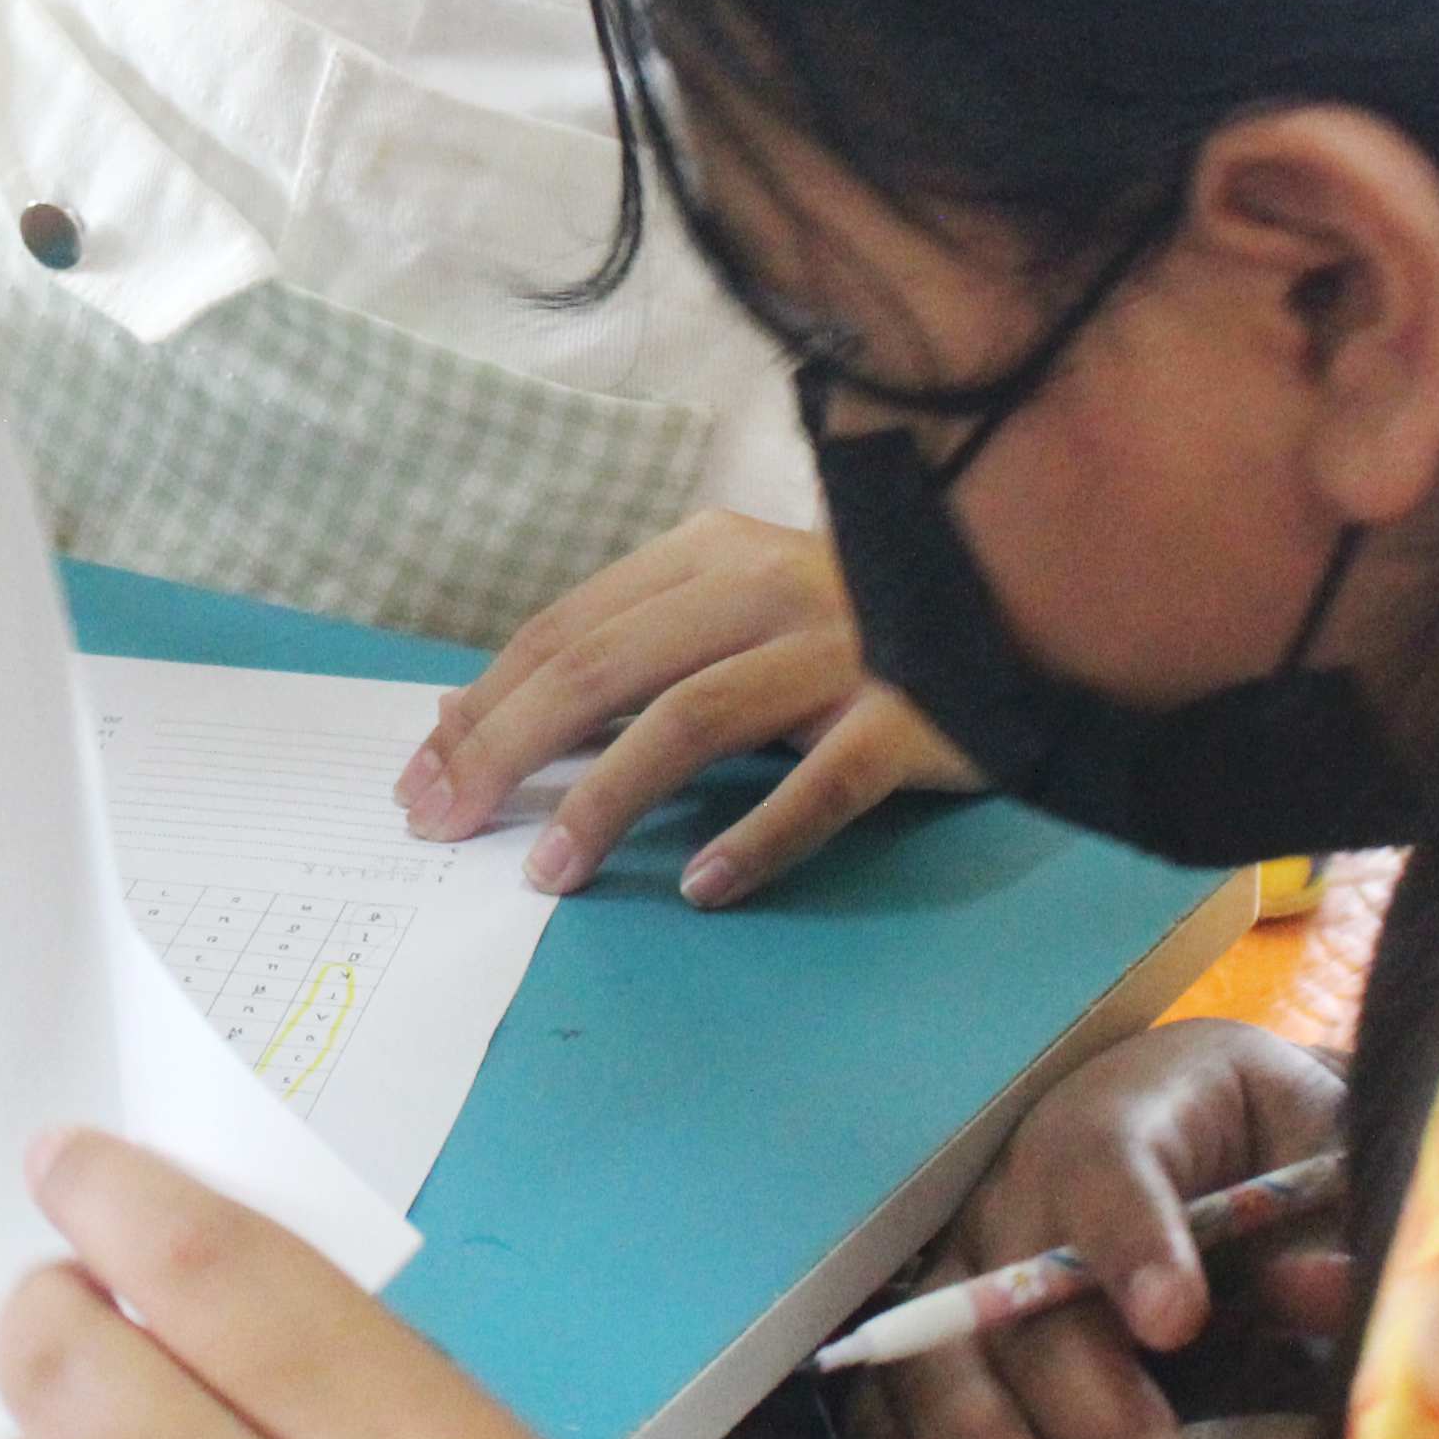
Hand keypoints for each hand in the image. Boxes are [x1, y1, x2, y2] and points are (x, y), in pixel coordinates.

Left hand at [399, 511, 968, 905]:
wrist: (1019, 608)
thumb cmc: (848, 627)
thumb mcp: (728, 614)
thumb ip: (622, 654)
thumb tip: (476, 715)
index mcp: (708, 555)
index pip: (564, 628)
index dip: (482, 703)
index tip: (419, 774)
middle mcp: (764, 589)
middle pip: (604, 668)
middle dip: (505, 748)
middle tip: (441, 823)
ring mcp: (838, 653)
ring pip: (692, 718)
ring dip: (606, 800)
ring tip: (547, 874)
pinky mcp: (906, 720)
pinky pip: (822, 785)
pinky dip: (757, 835)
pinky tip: (699, 883)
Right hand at [841, 1021, 1348, 1438]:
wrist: (1192, 1121)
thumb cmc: (1261, 1140)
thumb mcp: (1318, 1146)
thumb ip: (1329, 1219)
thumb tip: (1323, 1292)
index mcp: (1118, 1118)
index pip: (1108, 1168)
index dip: (1134, 1243)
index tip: (1177, 1323)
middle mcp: (1018, 1188)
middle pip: (1030, 1301)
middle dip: (1104, 1425)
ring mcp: (965, 1259)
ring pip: (946, 1352)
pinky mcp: (940, 1326)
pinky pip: (893, 1383)